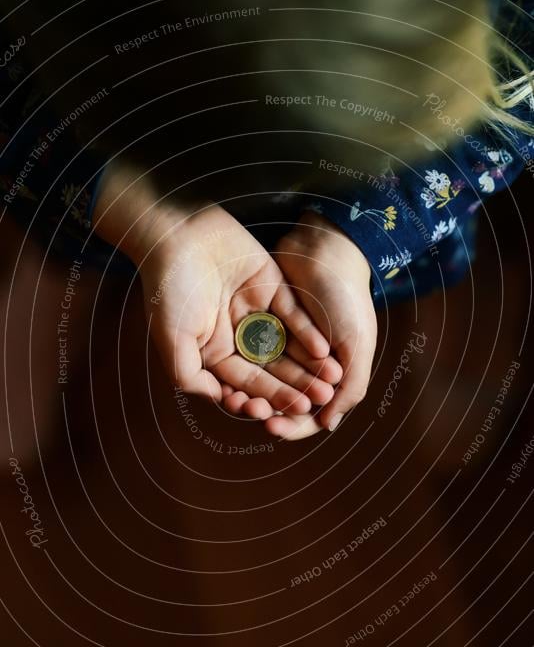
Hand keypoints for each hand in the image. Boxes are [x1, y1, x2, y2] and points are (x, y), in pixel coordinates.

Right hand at [94, 165, 338, 410]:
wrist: (176, 233)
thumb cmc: (168, 288)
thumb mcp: (171, 340)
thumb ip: (191, 376)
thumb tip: (220, 401)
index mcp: (215, 352)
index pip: (246, 383)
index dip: (267, 399)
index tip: (288, 414)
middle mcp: (238, 335)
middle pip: (272, 369)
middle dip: (295, 386)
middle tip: (319, 401)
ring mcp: (257, 311)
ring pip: (287, 345)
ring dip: (308, 365)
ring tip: (329, 383)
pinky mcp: (273, 287)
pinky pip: (294, 315)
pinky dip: (307, 332)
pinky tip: (322, 350)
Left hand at [235, 210, 376, 438]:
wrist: (326, 250)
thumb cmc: (347, 298)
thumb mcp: (357, 343)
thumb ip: (350, 385)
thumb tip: (328, 424)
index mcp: (332, 372)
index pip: (309, 411)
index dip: (291, 423)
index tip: (274, 427)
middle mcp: (305, 362)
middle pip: (280, 397)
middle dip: (263, 407)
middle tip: (248, 410)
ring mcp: (282, 343)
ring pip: (260, 377)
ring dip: (247, 391)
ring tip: (233, 398)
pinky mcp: (263, 325)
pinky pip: (248, 353)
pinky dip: (239, 366)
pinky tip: (224, 376)